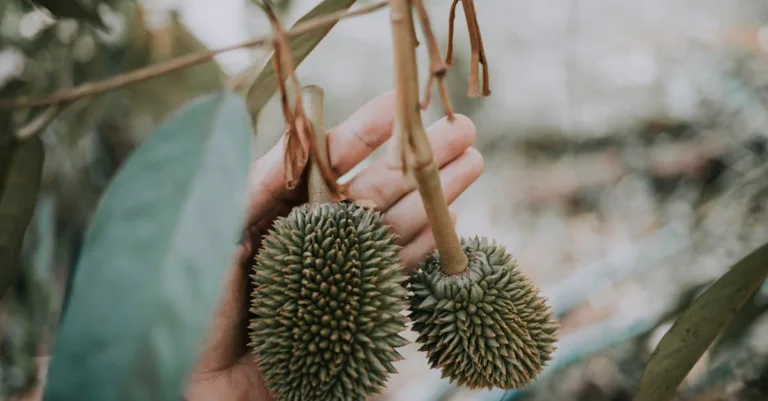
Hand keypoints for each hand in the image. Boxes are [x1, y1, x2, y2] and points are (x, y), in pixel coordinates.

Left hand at [185, 90, 482, 400]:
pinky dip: (426, 247)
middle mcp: (313, 232)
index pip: (330, 158)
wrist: (196, 385)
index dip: (369, 130)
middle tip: (464, 130)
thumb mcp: (215, 230)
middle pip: (374, 187)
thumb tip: (301, 129)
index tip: (405, 105)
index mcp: (278, 206)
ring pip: (395, 225)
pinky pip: (395, 272)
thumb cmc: (188, 304)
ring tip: (473, 164)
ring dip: (434, 195)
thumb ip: (260, 181)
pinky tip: (450, 221)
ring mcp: (337, 270)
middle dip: (418, 158)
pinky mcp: (354, 310)